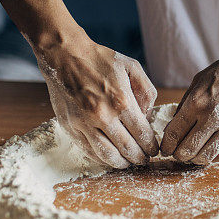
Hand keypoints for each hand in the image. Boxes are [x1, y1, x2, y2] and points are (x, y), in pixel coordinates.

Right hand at [35, 33, 157, 167]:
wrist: (64, 55)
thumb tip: (147, 116)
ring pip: (107, 155)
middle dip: (139, 158)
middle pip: (127, 149)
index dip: (151, 146)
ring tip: (128, 163)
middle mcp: (103, 116)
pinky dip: (101, 158)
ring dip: (121, 163)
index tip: (154, 150)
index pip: (142, 134)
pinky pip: (88, 150)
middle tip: (144, 160)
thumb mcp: (132, 67)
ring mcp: (84, 123)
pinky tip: (110, 157)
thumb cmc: (99, 59)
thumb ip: (146, 91)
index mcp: (121, 101)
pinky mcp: (70, 127)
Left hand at [160, 45, 218, 164]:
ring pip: (206, 157)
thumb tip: (174, 126)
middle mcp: (213, 117)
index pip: (174, 134)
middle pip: (188, 150)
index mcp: (197, 102)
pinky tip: (210, 153)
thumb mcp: (199, 80)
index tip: (165, 149)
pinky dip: (214, 157)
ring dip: (195, 160)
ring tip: (193, 156)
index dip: (166, 146)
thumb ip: (185, 103)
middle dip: (179, 155)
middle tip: (178, 153)